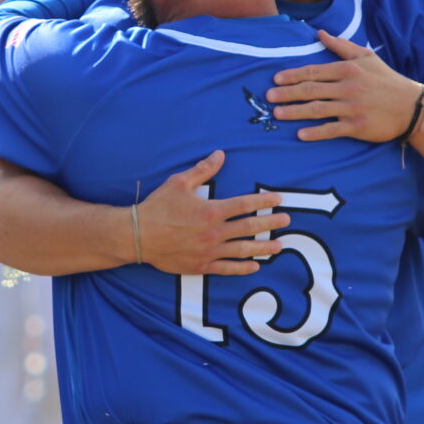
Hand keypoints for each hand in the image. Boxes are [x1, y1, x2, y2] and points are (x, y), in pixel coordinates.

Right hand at [136, 150, 289, 275]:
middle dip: (270, 223)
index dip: (264, 201)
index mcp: (211, 211)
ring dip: (263, 247)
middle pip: (249, 227)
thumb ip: (203, 170)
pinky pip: (227, 268)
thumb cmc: (158, 207)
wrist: (138, 236)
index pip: (245, 205)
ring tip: (278, 245)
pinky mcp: (201, 266)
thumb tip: (220, 154)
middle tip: (286, 220)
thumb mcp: (179, 182)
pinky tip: (255, 266)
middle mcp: (214, 232)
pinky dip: (242, 268)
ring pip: (243, 250)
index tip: (278, 200)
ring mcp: (209, 251)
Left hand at [268, 31, 423, 142]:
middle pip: (311, 90)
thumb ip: (341, 46)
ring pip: (318, 109)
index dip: (293, 75)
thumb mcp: (367, 57)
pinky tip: (300, 134)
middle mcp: (348, 87)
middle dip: (287, 93)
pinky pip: (332, 129)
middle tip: (269, 97)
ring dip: (295, 112)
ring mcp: (352, 107)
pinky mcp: (357, 126)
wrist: (411, 106)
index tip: (275, 79)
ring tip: (278, 114)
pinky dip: (315, 133)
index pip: (314, 72)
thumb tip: (319, 33)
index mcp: (348, 69)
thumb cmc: (387, 80)